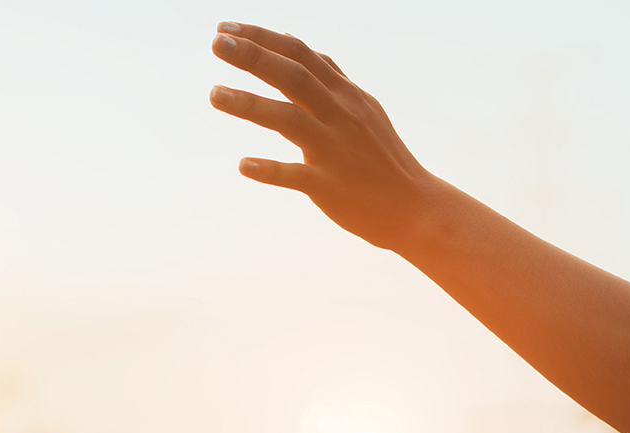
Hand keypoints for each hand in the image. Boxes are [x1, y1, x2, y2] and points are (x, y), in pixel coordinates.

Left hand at [209, 21, 453, 251]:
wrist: (415, 206)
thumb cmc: (380, 155)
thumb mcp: (360, 105)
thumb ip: (327, 74)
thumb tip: (290, 39)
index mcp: (345, 95)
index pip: (301, 54)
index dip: (263, 38)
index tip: (225, 28)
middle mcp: (340, 116)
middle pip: (295, 77)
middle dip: (254, 57)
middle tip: (216, 43)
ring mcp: (335, 150)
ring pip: (291, 120)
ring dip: (250, 105)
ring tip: (214, 93)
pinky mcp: (331, 186)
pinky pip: (297, 176)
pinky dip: (271, 169)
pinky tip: (244, 165)